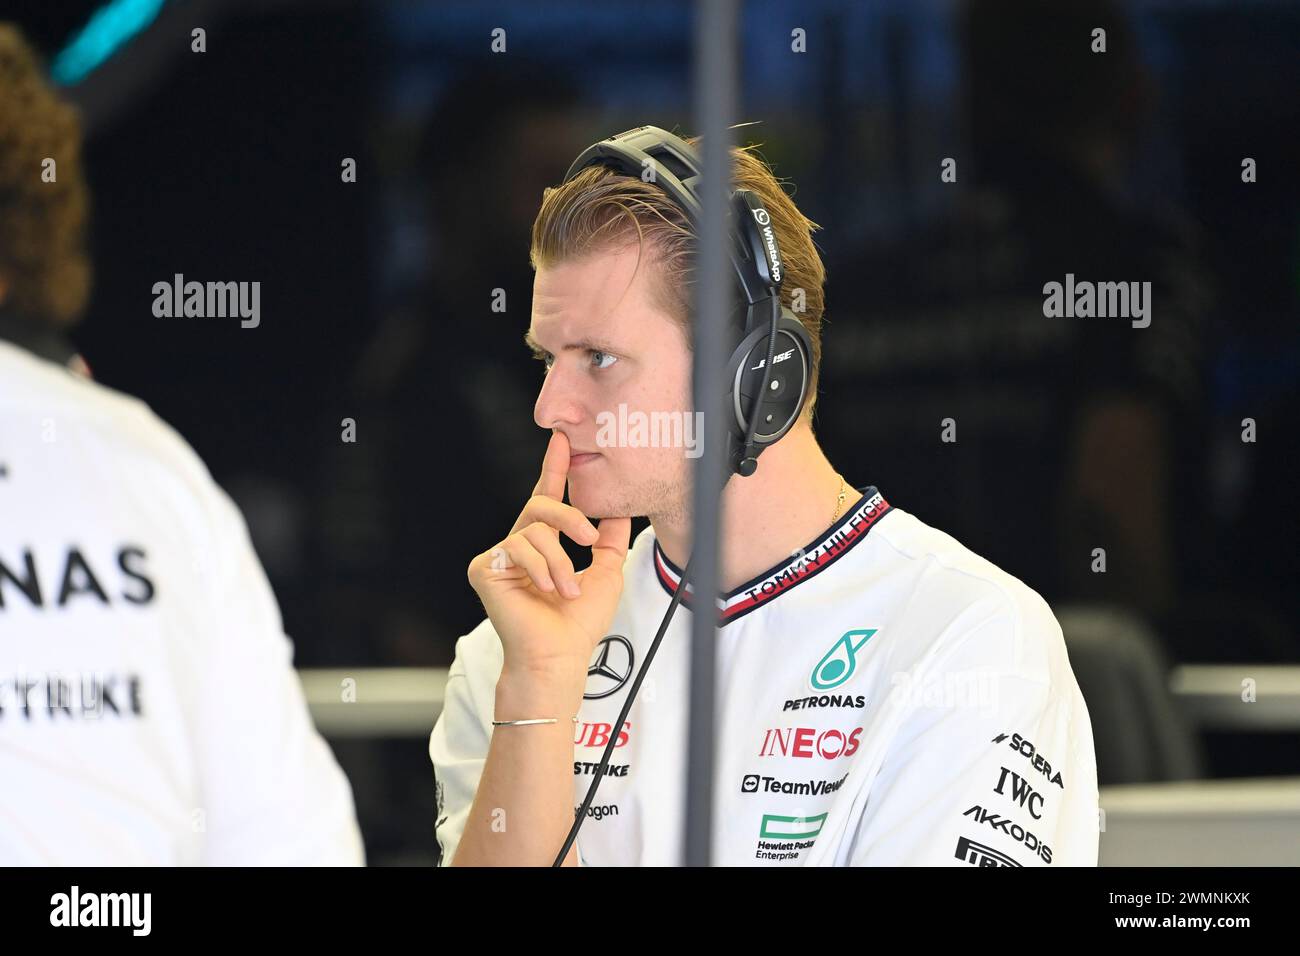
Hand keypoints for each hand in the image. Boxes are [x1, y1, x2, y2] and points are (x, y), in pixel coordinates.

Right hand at [468, 431, 631, 677]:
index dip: (554, 467)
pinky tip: (545, 590)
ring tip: (566, 590)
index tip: (561, 438)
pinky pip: (516, 547)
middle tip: (589, 539)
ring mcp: (500, 557)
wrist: (559, 655)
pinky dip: (539, 568)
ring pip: (533, 528)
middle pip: (540, 504)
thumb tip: (620, 507)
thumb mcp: (607, 572)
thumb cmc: (579, 623)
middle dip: (569, 517)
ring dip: (559, 560)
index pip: (548, 498)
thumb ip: (610, 539)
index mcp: (544, 544)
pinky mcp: (485, 568)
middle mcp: (519, 545)